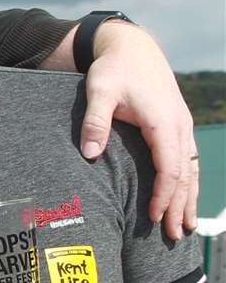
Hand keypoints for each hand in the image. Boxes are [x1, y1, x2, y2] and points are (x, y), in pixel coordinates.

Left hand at [80, 22, 197, 238]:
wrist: (132, 47)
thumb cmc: (113, 70)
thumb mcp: (99, 91)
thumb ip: (95, 123)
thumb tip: (90, 156)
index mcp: (163, 122)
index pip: (169, 168)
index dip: (163, 195)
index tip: (153, 217)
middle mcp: (179, 126)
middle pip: (185, 174)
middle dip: (179, 206)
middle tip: (173, 235)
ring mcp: (182, 126)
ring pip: (192, 168)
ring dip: (189, 198)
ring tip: (186, 226)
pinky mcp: (178, 125)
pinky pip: (189, 159)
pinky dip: (190, 181)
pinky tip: (187, 198)